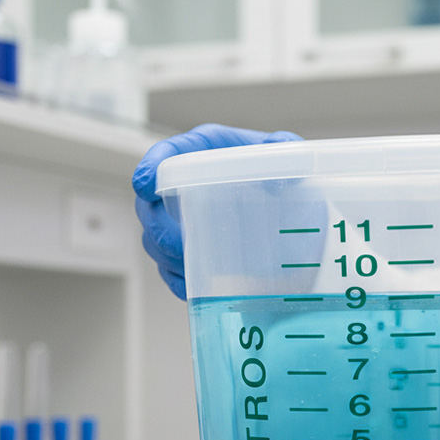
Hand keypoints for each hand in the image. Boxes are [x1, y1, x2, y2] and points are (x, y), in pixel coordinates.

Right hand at [132, 123, 302, 298]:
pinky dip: (177, 280)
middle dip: (157, 227)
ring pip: (155, 240)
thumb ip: (285, 150)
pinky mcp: (191, 250)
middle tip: (176, 244)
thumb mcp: (289, 157)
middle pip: (151, 206)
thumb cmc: (285, 174)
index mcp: (205, 152)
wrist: (295, 210)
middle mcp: (187, 185)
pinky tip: (191, 289)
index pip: (168, 154)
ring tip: (188, 268)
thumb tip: (280, 166)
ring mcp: (184, 220)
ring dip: (166, 256)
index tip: (144, 185)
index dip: (150, 167)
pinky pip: (170, 268)